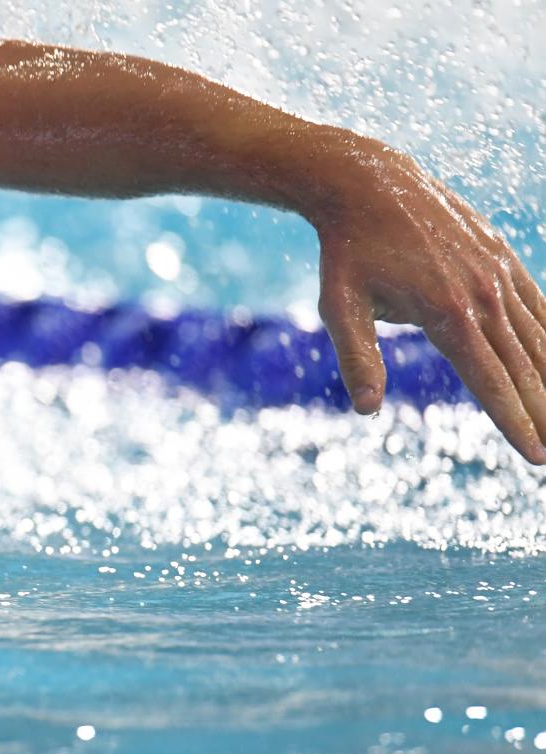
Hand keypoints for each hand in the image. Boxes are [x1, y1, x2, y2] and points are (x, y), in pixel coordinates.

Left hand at [314, 143, 545, 463]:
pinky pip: (539, 303)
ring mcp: (498, 272)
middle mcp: (484, 294)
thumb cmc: (348, 252)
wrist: (368, 184)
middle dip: (545, 413)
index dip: (515, 422)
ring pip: (540, 337)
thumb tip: (366, 410)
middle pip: (525, 367)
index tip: (535, 457)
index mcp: (447, 313)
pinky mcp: (503, 256)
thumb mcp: (339, 306)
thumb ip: (356, 357)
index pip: (490, 381)